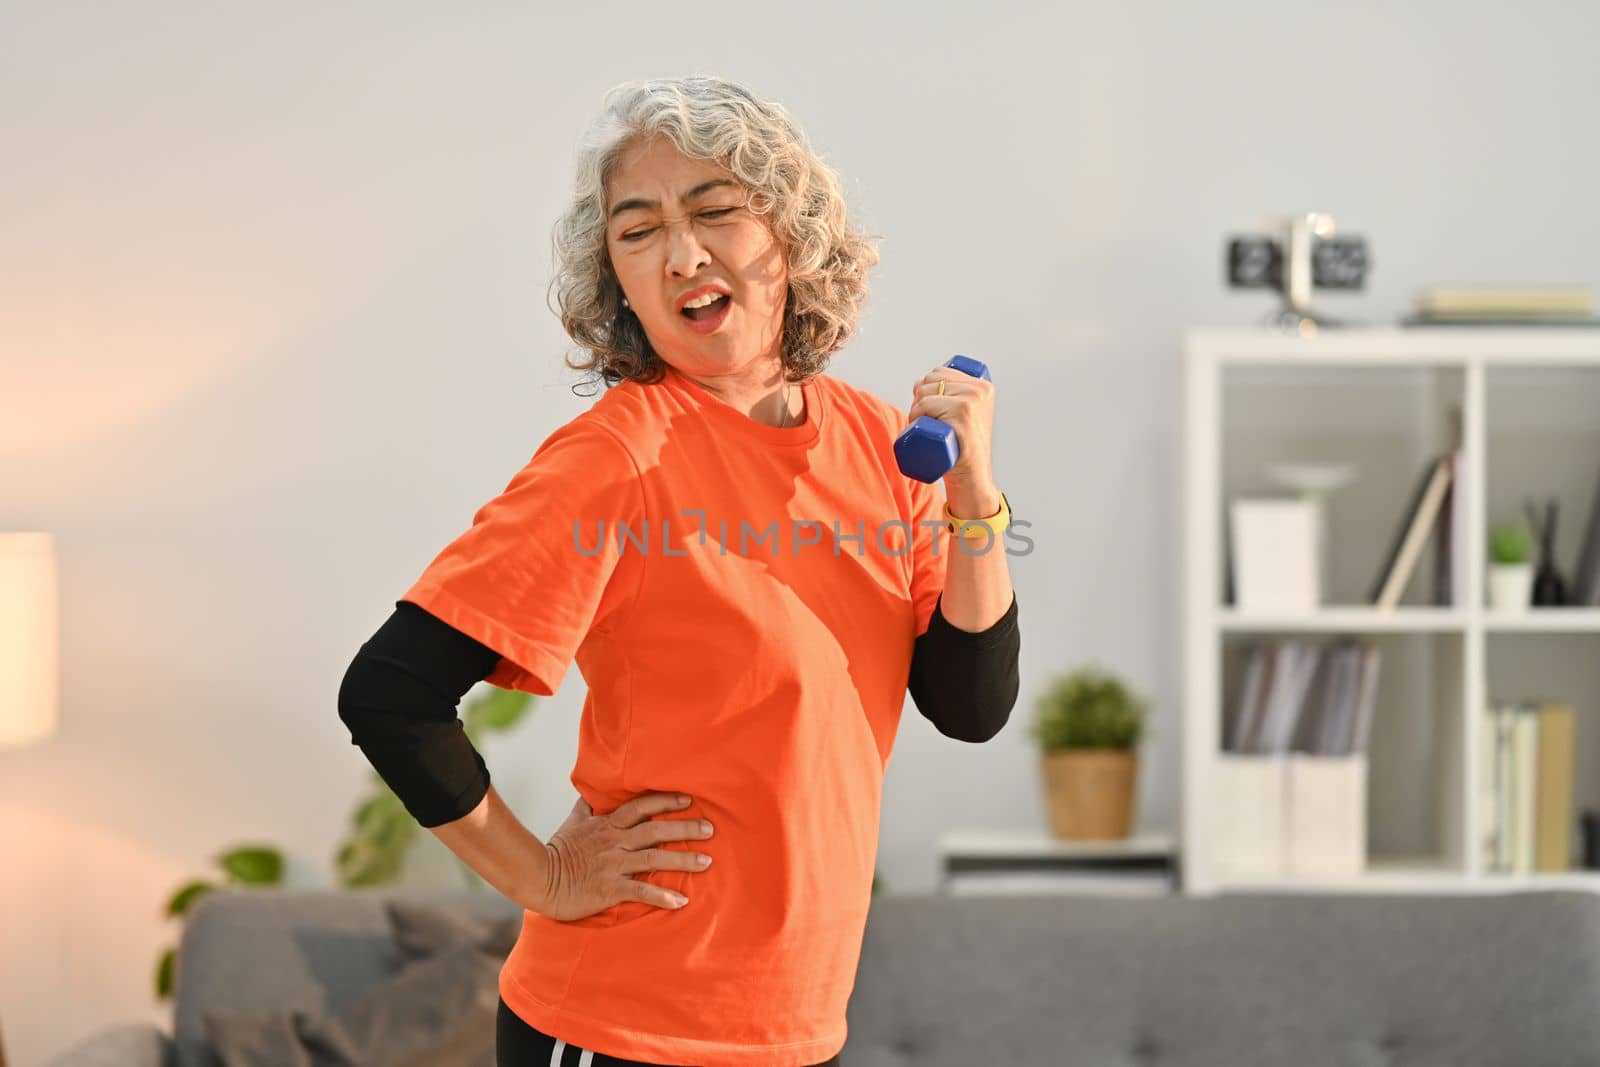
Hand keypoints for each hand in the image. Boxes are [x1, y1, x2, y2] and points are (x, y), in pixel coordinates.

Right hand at [533, 791, 713, 921]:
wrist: (538, 879)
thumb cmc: (556, 852)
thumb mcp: (572, 823)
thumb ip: (586, 808)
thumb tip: (591, 793)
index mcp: (607, 825)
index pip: (640, 807)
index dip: (664, 801)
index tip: (687, 800)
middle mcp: (614, 841)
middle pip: (655, 829)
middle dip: (684, 828)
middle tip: (710, 829)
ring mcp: (613, 864)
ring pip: (653, 857)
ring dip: (682, 859)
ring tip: (706, 862)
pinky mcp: (609, 888)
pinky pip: (640, 890)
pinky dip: (661, 896)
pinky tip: (681, 901)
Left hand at [907, 366, 997, 500]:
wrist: (971, 475)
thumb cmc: (962, 448)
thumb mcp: (965, 416)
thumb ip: (951, 396)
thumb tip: (919, 382)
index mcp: (983, 385)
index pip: (940, 372)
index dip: (927, 388)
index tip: (932, 409)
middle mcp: (980, 390)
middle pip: (931, 380)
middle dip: (920, 398)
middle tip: (929, 422)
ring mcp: (972, 401)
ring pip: (925, 393)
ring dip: (916, 410)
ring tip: (928, 427)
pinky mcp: (962, 414)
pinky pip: (926, 404)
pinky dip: (917, 414)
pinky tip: (924, 425)